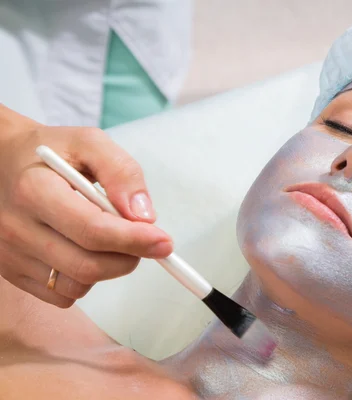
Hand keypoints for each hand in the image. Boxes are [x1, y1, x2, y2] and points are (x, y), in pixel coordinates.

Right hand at [0, 105, 172, 307]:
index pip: (92, 230)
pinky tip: (83, 250)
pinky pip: (63, 295)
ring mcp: (9, 255)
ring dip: (108, 268)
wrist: (1, 163)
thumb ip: (121, 172)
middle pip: (87, 266)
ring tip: (108, 237)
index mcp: (34, 189)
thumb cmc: (51, 152)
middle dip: (129, 257)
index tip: (164, 241)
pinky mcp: (11, 273)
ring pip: (78, 286)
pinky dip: (85, 280)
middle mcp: (15, 227)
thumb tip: (144, 216)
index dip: (135, 240)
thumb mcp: (89, 143)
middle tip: (146, 240)